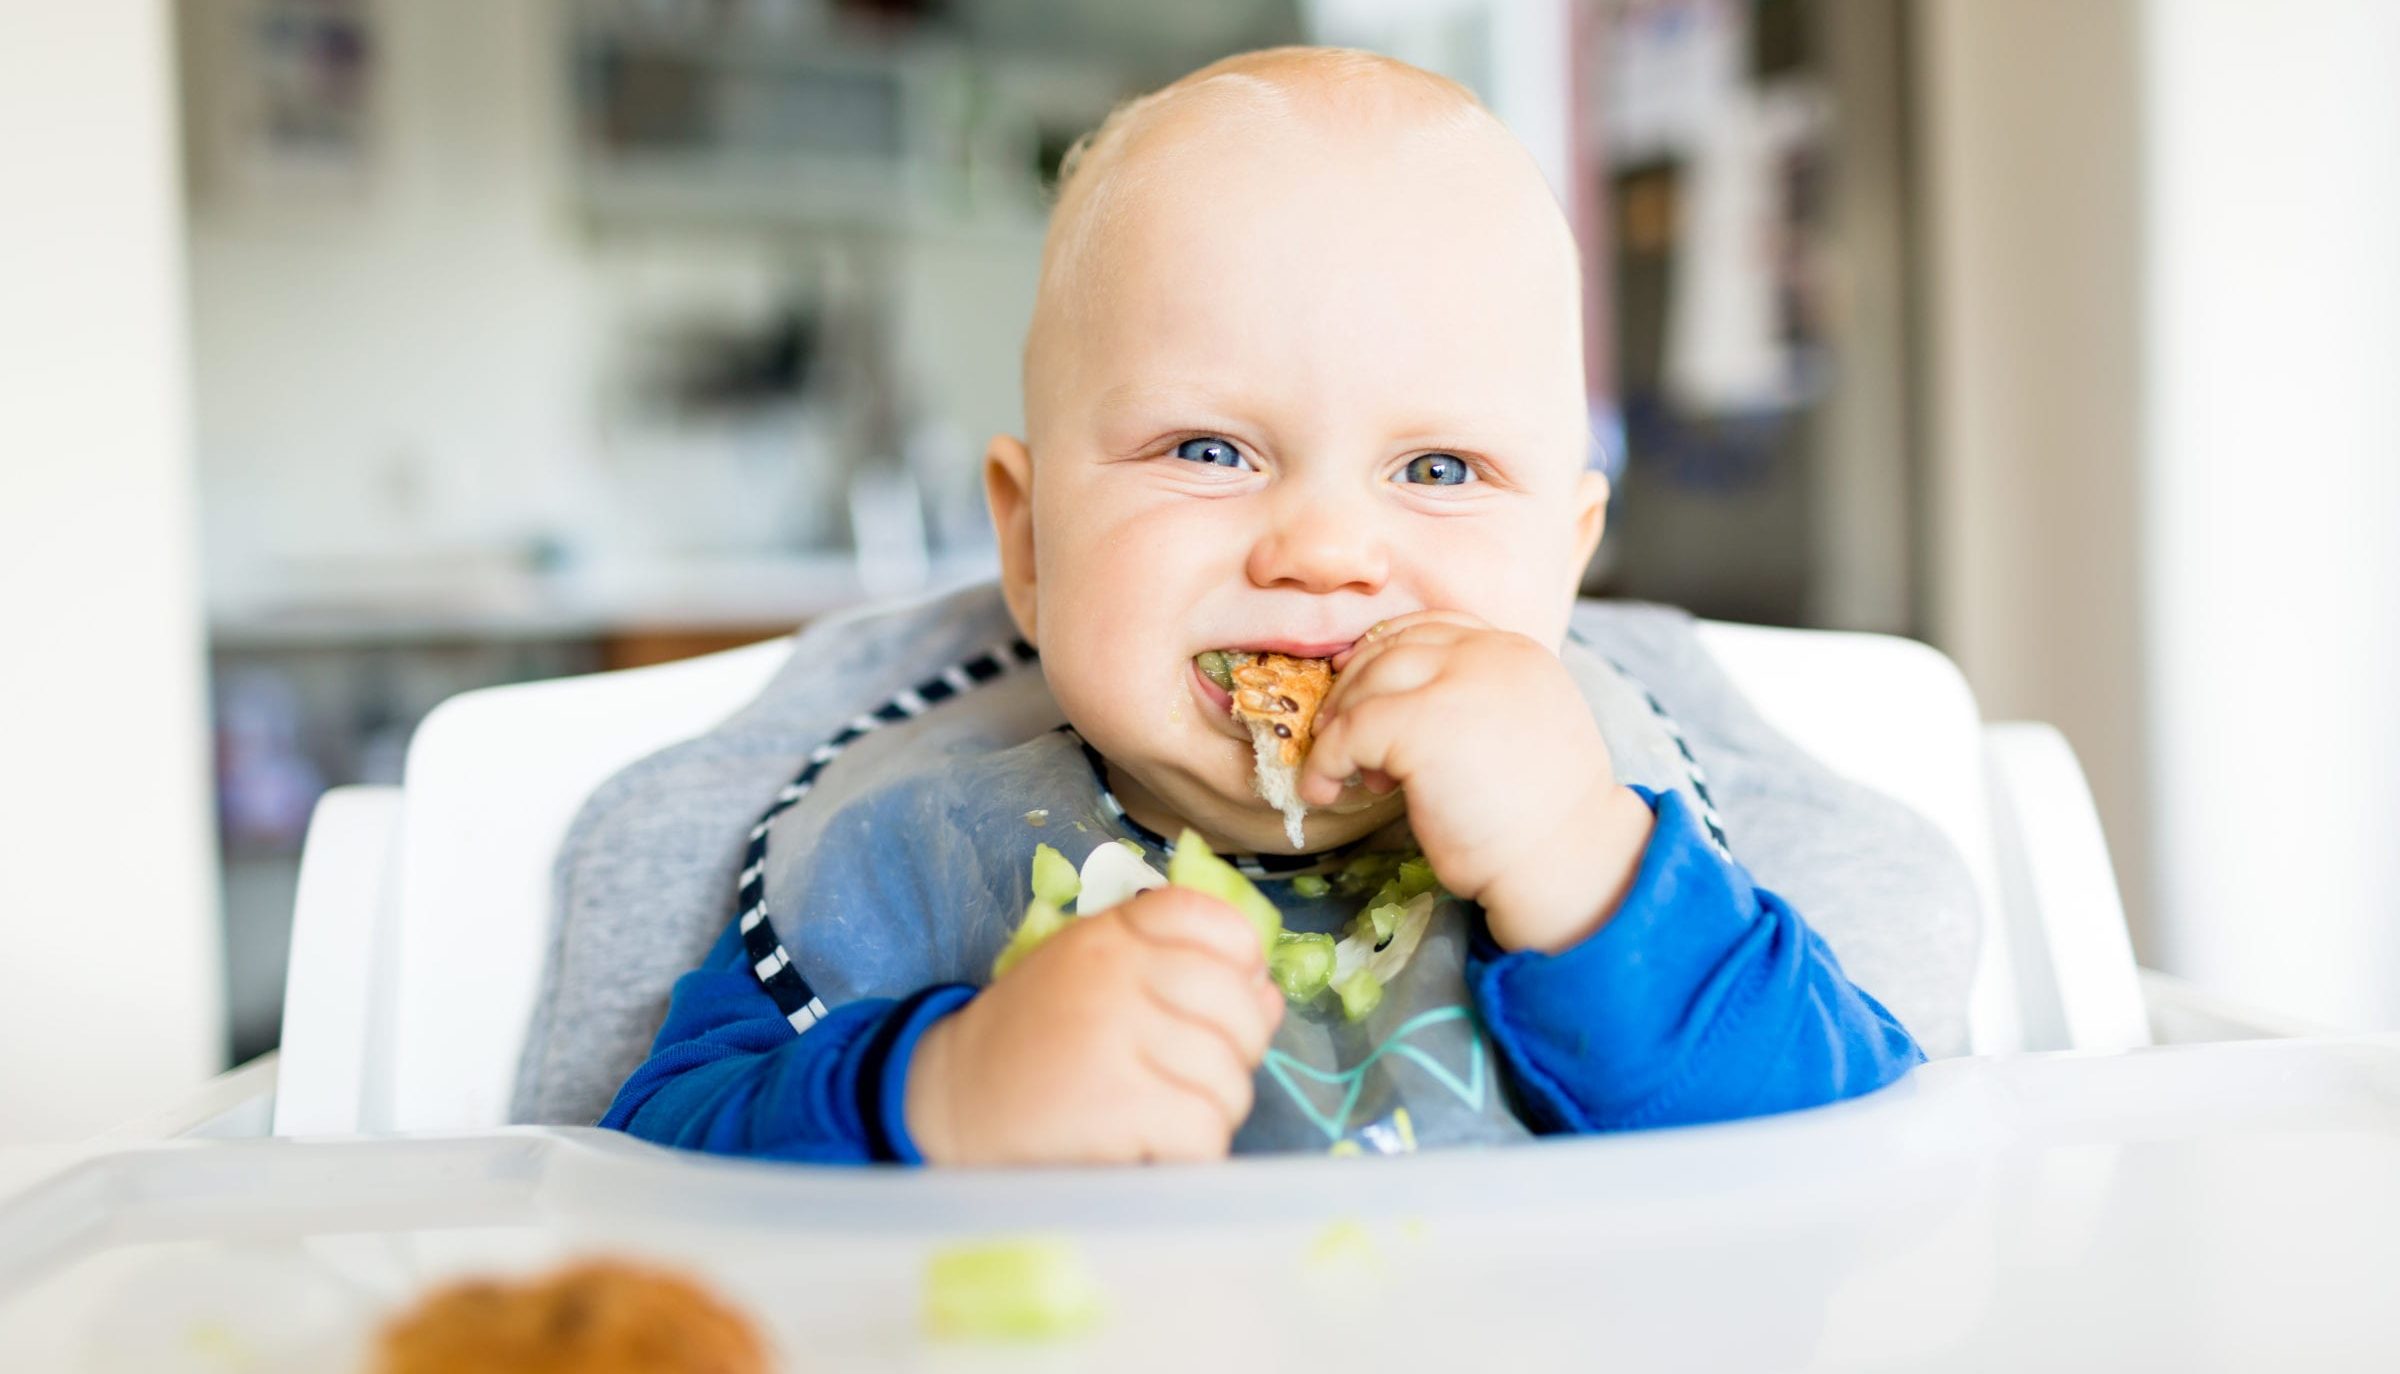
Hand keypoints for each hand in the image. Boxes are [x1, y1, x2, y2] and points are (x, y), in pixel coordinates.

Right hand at [904, 887, 1283, 1165]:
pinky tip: (1154, 1147)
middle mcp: (1119, 973)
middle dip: (1238, 1053)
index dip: (1243, 966)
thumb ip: (1178, 967)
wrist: (951, 1098)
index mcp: (1115, 933)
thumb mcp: (1096, 972)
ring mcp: (1118, 1035)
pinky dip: (1191, 1152)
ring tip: (1162, 1114)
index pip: (1219, 922)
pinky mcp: (1116, 1104)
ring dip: (1210, 1111)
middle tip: (1194, 1075)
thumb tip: (1269, 994)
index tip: (1220, 1000)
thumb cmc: (1038, 1036)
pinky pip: (1203, 1130)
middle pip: (1242, 1008)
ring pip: (1229, 1079)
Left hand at [1298, 611, 1656, 953]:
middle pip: (1394, 648)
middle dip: (1354, 688)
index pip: (1435, 627)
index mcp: (1518, 653)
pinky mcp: (1422, 724)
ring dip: (1339, 725)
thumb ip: (1473, 703)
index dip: (1386, 651)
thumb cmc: (1540, 818)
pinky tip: (1322, 789)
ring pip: (1368, 683)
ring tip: (1339, 770)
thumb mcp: (1518, 732)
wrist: (1563, 862)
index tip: (1358, 682)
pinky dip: (1325, 760)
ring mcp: (1456, 684)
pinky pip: (1351, 731)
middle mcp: (1489, 654)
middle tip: (1336, 731)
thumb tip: (1395, 708)